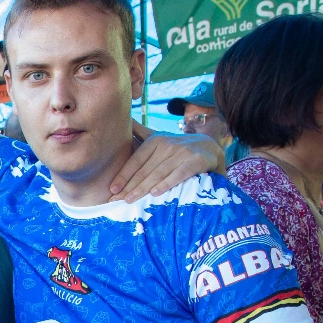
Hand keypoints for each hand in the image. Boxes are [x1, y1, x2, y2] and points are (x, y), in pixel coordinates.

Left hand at [108, 128, 224, 201]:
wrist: (210, 149)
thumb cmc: (178, 149)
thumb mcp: (159, 138)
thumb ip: (141, 134)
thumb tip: (125, 121)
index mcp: (155, 140)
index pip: (136, 160)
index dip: (123, 175)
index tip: (112, 189)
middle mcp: (167, 144)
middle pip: (145, 170)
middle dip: (129, 187)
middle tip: (116, 200)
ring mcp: (182, 152)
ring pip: (158, 173)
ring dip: (143, 188)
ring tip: (130, 200)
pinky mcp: (196, 161)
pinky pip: (178, 174)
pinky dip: (166, 183)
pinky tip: (155, 193)